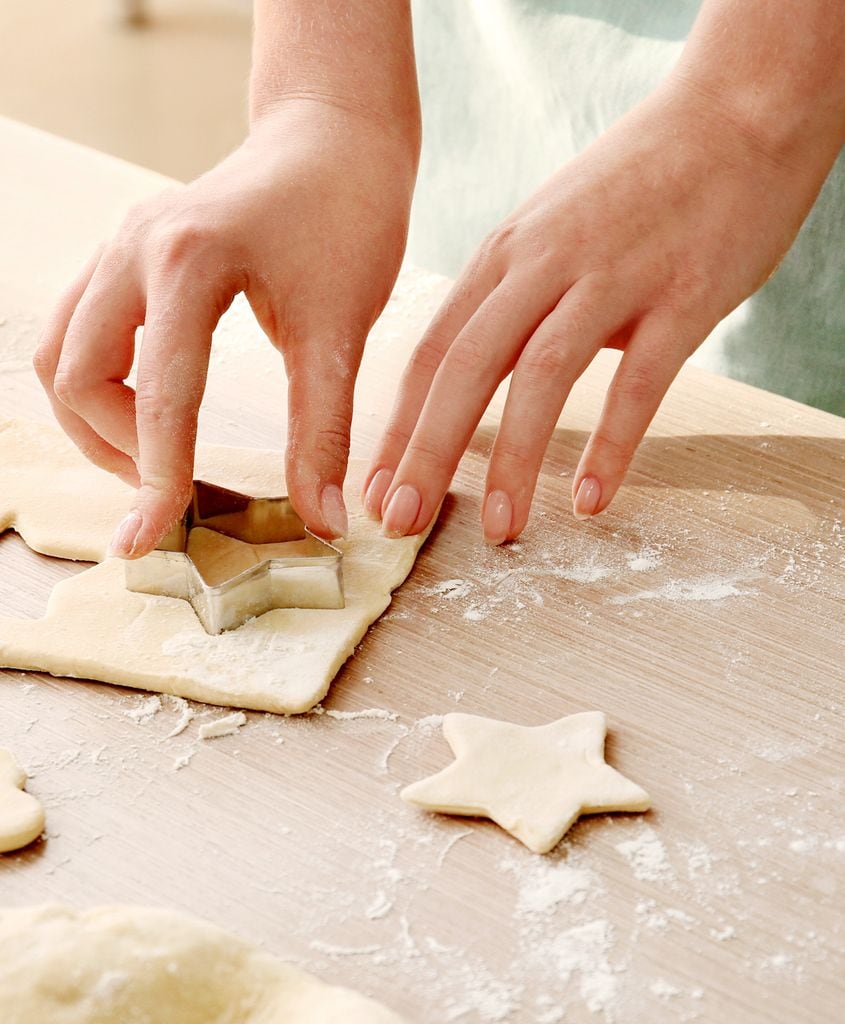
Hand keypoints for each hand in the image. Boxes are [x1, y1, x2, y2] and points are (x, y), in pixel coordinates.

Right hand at [34, 99, 415, 555]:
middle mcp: (134, 246)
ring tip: (154, 459)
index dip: (153, 478)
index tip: (150, 538)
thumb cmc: (350, 221)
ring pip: (59, 351)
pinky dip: (97, 381)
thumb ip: (324, 433)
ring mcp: (121, 243)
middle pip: (74, 374)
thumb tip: (326, 522)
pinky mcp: (126, 251)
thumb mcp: (341, 333)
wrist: (337, 140)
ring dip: (94, 419)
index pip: (156, 397)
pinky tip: (146, 411)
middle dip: (115, 448)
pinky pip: (76, 327)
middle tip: (169, 489)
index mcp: (188, 262)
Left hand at [362, 75, 829, 543]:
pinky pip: (639, 381)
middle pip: (464, 367)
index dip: (397, 426)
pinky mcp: (681, 295)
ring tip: (501, 528)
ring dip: (514, 460)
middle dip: (425, 451)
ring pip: (541, 376)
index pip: (430, 352)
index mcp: (503, 257)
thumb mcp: (548, 232)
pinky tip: (594, 498)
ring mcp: (611, 277)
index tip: (374, 486)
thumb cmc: (636, 186)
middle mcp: (543, 265)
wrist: (734, 117)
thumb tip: (473, 372)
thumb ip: (510, 298)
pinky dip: (613, 444)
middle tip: (400, 522)